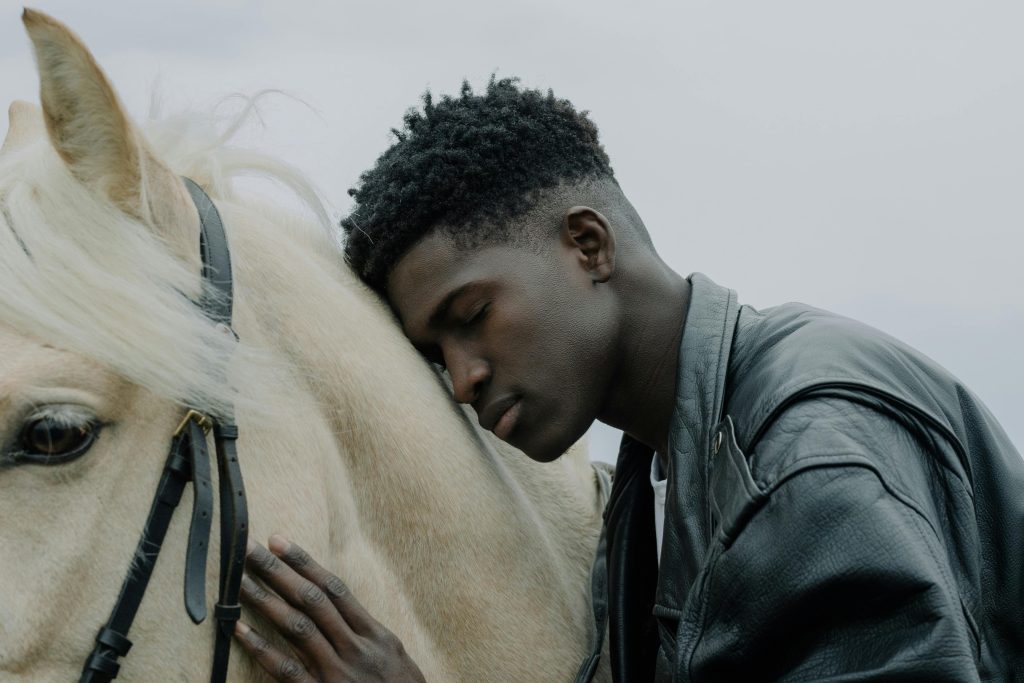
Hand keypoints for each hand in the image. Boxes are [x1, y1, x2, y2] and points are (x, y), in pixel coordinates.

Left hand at [235, 535, 425, 681]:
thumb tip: (337, 605)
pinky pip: (285, 669)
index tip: (279, 541)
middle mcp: (355, 649)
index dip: (304, 563)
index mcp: (375, 635)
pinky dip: (260, 647)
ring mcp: (336, 673)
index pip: (334, 589)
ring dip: (264, 600)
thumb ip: (366, 631)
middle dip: (277, 571)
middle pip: (311, 600)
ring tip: (238, 580)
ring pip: (296, 628)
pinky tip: (238, 629)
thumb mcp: (393, 656)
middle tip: (248, 548)